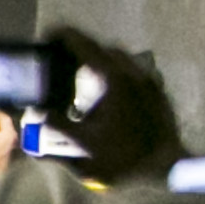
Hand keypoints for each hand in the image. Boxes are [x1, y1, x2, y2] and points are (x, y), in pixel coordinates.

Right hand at [40, 27, 182, 182]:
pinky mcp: (156, 90)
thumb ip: (57, 125)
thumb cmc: (124, 158)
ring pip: (118, 59)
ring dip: (97, 63)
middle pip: (100, 48)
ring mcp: (148, 79)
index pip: (84, 43)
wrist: (166, 168)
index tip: (47, 35)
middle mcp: (132, 70)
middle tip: (59, 60)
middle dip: (78, 50)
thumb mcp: (82, 145)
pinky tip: (104, 95)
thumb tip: (38, 111)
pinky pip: (131, 72)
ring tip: (80, 78)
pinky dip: (113, 74)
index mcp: (113, 77)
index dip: (63, 35)